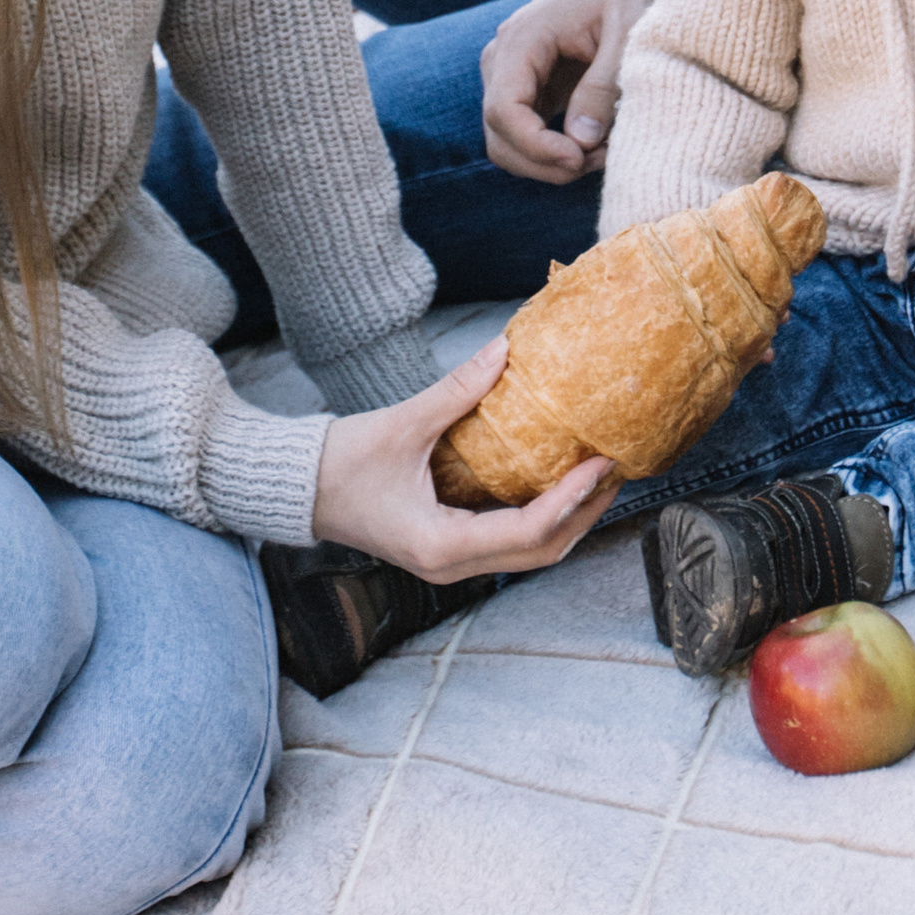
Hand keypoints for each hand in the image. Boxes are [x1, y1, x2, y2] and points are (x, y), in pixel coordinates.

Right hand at [310, 336, 612, 581]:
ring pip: (528, 553)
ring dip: (567, 520)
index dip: (572, 499)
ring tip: (598, 479)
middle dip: (583, 515)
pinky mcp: (447, 547)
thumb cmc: (340, 462)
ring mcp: (449, 561)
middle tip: (615, 472)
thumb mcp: (402, 424)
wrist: (298, 488)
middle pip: (539, 552)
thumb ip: (457, 392)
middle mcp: (451, 565)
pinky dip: (541, 517)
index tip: (602, 463)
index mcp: (442, 545)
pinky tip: (557, 484)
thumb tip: (505, 349)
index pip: (528, 531)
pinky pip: (508, 541)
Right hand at [481, 0, 659, 184]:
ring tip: (603, 153)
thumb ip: (604, 84)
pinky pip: (528, 138)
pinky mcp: (527, 94)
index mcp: (521, 39)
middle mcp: (503, 61)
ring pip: (510, 145)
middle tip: (600, 160)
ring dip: (552, 164)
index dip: (535, 146)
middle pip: (501, 137)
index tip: (579, 159)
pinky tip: (596, 146)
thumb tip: (581, 141)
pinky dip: (557, 153)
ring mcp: (510, 79)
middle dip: (547, 162)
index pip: (503, 110)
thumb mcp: (628, 32)